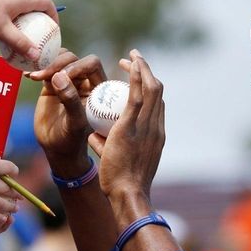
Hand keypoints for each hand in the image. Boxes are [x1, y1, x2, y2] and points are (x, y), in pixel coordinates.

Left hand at [0, 0, 56, 62]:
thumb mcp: (1, 30)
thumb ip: (20, 43)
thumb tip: (36, 56)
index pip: (47, 3)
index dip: (54, 16)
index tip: (54, 31)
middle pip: (36, 5)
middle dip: (40, 21)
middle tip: (40, 38)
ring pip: (21, 7)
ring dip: (25, 21)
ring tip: (23, 38)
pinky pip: (9, 8)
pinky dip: (13, 19)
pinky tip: (4, 33)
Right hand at [34, 50, 106, 173]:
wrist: (57, 148)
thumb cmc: (72, 139)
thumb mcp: (74, 122)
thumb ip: (70, 100)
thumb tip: (59, 76)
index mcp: (98, 87)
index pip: (91, 64)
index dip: (77, 66)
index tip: (61, 78)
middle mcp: (85, 80)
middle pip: (73, 58)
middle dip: (58, 64)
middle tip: (42, 77)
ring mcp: (68, 81)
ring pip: (59, 59)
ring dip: (46, 64)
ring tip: (34, 76)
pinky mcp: (52, 83)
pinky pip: (46, 67)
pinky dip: (36, 68)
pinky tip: (27, 75)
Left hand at [89, 50, 164, 198]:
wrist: (127, 193)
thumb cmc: (121, 183)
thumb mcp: (115, 158)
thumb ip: (104, 143)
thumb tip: (94, 134)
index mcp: (155, 135)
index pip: (156, 104)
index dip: (148, 87)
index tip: (137, 78)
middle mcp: (156, 127)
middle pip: (157, 91)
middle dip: (147, 72)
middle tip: (134, 61)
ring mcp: (147, 126)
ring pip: (151, 88)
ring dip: (144, 69)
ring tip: (133, 56)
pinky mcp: (132, 126)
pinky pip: (136, 95)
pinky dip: (136, 77)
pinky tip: (130, 65)